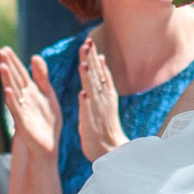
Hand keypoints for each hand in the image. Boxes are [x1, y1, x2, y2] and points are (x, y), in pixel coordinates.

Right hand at [0, 48, 61, 160]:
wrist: (47, 147)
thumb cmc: (48, 122)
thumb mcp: (48, 96)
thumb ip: (43, 78)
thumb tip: (35, 56)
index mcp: (31, 92)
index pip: (21, 73)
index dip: (14, 61)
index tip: (6, 49)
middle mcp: (24, 99)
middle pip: (15, 79)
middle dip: (9, 66)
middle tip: (1, 51)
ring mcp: (22, 110)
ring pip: (13, 92)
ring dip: (7, 80)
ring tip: (2, 66)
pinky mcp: (23, 124)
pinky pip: (17, 110)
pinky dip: (12, 100)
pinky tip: (8, 91)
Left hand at [77, 41, 125, 162]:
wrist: (111, 151)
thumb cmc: (105, 130)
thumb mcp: (103, 106)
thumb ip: (99, 93)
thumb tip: (91, 80)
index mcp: (106, 95)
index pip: (100, 72)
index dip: (94, 57)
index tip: (88, 43)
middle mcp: (104, 100)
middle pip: (97, 76)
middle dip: (91, 60)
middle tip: (86, 43)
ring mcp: (98, 111)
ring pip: (93, 91)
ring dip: (89, 77)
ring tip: (83, 62)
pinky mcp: (92, 124)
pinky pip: (89, 112)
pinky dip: (86, 103)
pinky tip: (83, 94)